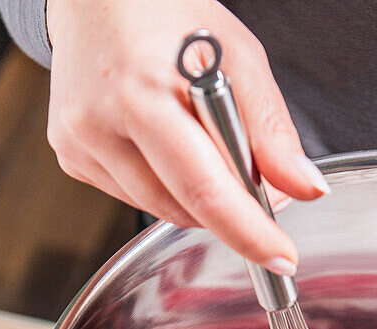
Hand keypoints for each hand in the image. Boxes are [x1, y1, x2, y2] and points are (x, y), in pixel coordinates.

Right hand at [46, 0, 328, 273]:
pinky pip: (137, 197)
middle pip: (185, 208)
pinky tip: (161, 141)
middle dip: (231, 210)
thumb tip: (304, 189)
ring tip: (200, 140)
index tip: (282, 257)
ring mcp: (79, 143)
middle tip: (253, 183)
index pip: (205, 190)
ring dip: (197, 197)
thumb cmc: (168, 14)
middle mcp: (100, 121)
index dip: (249, 233)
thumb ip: (272, 130)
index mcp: (142, 90)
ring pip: (163, 210)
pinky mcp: (72, 157)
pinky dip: (165, 185)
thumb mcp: (238, 56)